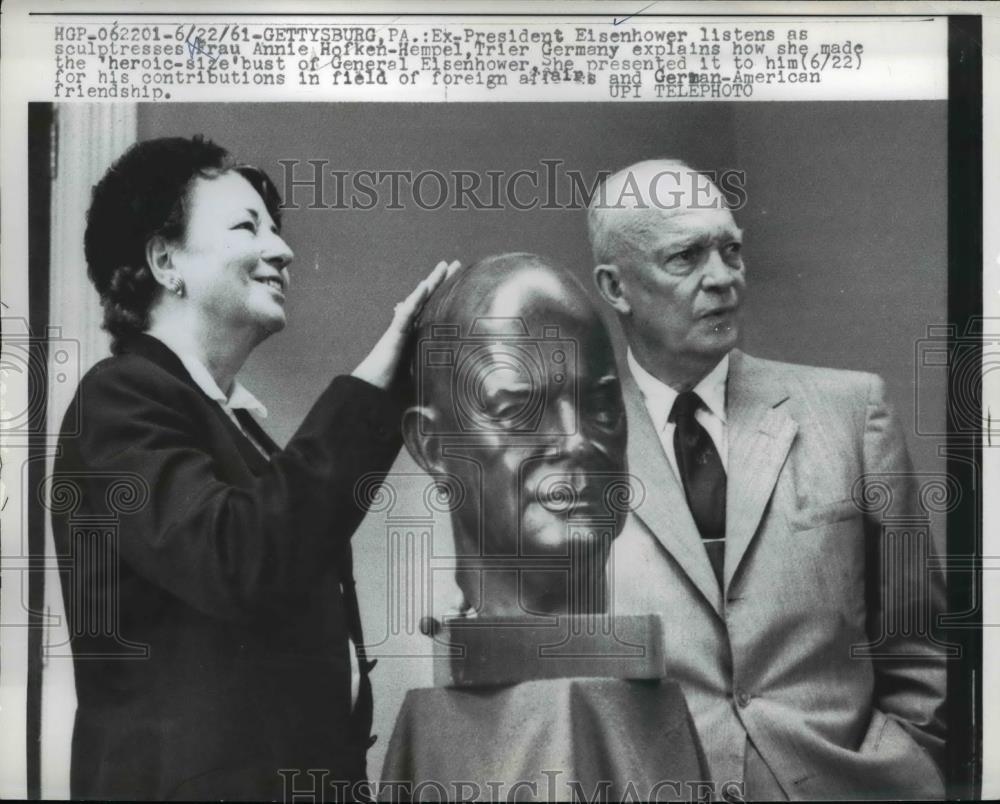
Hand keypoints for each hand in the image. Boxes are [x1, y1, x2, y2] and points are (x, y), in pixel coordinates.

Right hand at [351, 260, 460, 390]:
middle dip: (441, 283)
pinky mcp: (394, 336)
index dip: (446, 299)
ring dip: (431, 282)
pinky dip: (415, 299)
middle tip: (455, 264)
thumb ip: (436, 383)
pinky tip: (424, 286)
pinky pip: (406, 314)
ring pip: (418, 301)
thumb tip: (452, 397)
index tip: (460, 287)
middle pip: (428, 301)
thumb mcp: (424, 384)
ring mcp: (402, 331)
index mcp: (418, 340)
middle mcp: (410, 331)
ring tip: (444, 265)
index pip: (435, 314)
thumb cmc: (395, 395)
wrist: (372, 397)